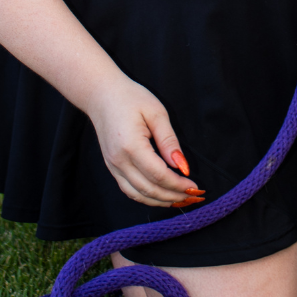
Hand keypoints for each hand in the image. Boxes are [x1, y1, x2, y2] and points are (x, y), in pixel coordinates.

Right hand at [86, 77, 204, 207]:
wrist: (101, 95)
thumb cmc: (131, 98)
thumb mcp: (157, 112)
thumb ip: (169, 140)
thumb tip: (182, 165)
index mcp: (131, 146)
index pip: (158, 174)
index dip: (178, 184)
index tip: (195, 187)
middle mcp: (119, 161)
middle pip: (149, 189)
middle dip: (172, 196)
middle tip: (193, 197)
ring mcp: (112, 166)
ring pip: (138, 194)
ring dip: (160, 201)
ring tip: (180, 199)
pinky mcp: (111, 167)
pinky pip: (129, 189)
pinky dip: (146, 197)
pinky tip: (161, 195)